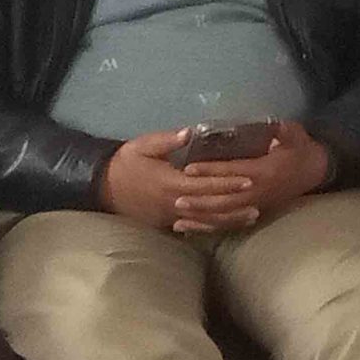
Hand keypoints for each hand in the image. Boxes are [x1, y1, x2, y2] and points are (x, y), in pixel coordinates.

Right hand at [100, 128, 254, 232]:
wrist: (100, 186)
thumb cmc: (125, 163)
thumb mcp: (143, 145)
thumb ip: (167, 140)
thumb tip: (189, 131)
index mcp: (170, 182)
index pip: (205, 185)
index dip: (227, 183)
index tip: (248, 180)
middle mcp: (172, 203)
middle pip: (210, 207)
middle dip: (235, 204)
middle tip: (259, 201)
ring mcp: (168, 216)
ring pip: (204, 221)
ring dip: (228, 220)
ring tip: (252, 216)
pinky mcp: (164, 224)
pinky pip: (191, 228)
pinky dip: (210, 228)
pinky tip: (225, 225)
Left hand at [174, 121, 332, 234]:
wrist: (314, 171)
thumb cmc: (299, 149)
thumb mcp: (294, 133)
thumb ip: (281, 129)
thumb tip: (270, 123)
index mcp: (264, 171)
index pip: (232, 172)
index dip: (210, 171)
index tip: (188, 168)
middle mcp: (257, 191)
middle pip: (224, 200)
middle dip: (200, 201)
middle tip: (176, 199)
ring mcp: (256, 204)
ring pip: (225, 215)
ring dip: (202, 217)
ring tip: (179, 217)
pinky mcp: (254, 212)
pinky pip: (229, 223)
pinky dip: (209, 226)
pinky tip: (190, 228)